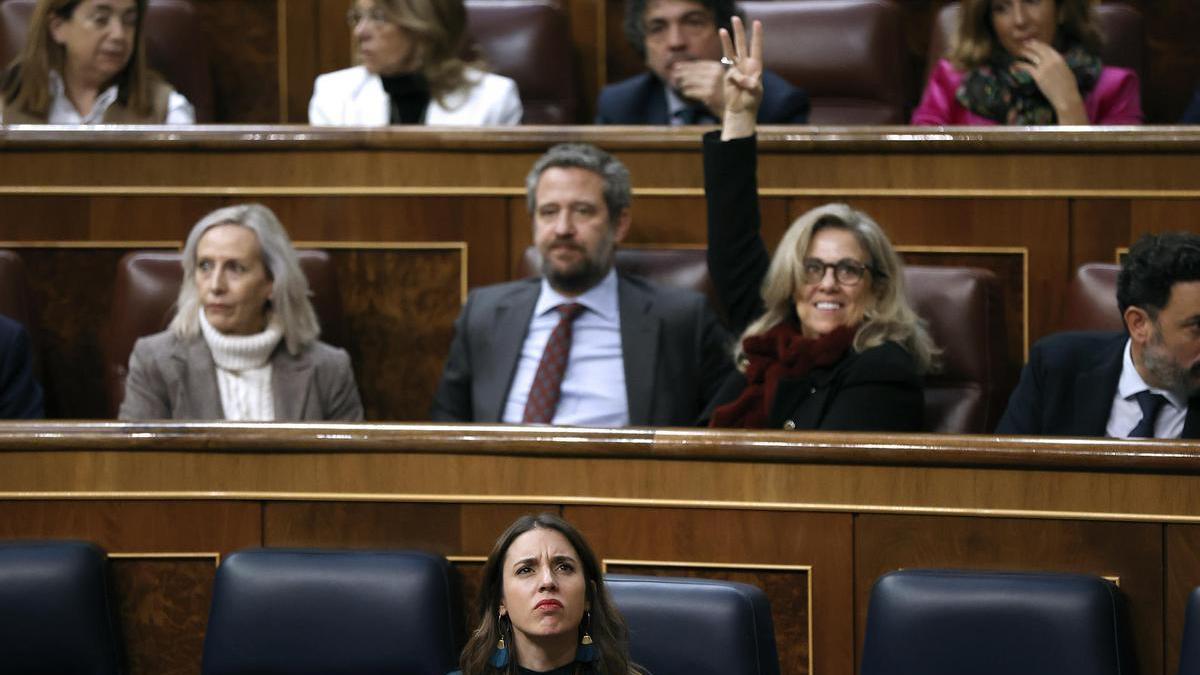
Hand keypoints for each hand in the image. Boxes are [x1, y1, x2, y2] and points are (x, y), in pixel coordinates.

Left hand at [670, 60, 725, 118]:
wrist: (737, 106)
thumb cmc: (726, 92)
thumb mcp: (719, 77)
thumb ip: (707, 72)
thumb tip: (686, 69)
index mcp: (717, 67)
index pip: (698, 64)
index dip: (686, 65)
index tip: (677, 66)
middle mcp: (715, 74)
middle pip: (693, 72)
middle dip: (681, 73)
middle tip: (674, 74)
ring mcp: (711, 84)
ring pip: (690, 81)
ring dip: (683, 83)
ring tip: (680, 84)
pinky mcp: (708, 94)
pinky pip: (692, 91)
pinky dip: (687, 92)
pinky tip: (684, 92)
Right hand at [719, 16, 762, 139]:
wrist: (742, 110)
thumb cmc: (752, 102)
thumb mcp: (756, 92)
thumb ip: (751, 83)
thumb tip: (742, 78)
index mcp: (756, 66)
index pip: (756, 47)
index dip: (757, 35)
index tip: (757, 23)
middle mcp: (746, 65)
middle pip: (742, 44)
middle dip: (739, 31)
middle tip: (735, 18)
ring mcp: (736, 69)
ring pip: (731, 52)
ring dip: (727, 40)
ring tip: (723, 29)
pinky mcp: (728, 76)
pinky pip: (730, 71)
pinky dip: (735, 77)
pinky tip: (740, 84)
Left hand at [1012, 40, 1086, 124]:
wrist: (1066, 96)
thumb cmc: (1068, 87)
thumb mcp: (1066, 71)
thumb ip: (1060, 65)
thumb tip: (1056, 62)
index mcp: (1060, 58)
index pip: (1048, 48)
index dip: (1040, 44)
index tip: (1035, 42)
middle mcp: (1052, 60)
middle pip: (1040, 49)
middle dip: (1032, 45)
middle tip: (1025, 43)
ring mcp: (1044, 67)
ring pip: (1032, 56)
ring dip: (1025, 52)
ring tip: (1019, 51)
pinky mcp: (1038, 76)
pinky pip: (1027, 67)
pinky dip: (1019, 65)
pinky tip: (1013, 65)